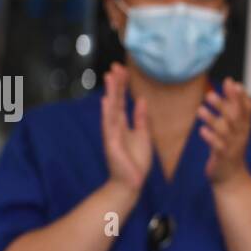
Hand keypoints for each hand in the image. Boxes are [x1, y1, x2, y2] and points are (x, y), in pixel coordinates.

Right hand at [101, 63, 151, 191]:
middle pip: (115, 100)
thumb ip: (141, 119)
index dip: (122, 85)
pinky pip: (109, 126)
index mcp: (123, 124)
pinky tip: (107, 100)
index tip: (122, 70)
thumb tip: (141, 100)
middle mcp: (115, 126)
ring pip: (111, 109)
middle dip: (115, 83)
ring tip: (110, 77)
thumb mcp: (143, 136)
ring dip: (111, 93)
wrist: (131, 183)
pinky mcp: (111, 144)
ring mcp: (112, 134)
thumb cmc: (136, 162)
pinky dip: (108, 113)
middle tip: (115, 66)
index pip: (122, 100)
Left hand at [199, 77, 250, 184]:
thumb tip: (231, 81)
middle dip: (224, 105)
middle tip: (209, 94)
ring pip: (224, 131)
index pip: (247, 108)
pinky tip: (202, 130)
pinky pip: (218, 146)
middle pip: (234, 117)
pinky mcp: (223, 157)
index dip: (241, 96)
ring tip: (200, 110)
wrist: (231, 176)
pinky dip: (210, 138)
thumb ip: (233, 104)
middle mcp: (241, 134)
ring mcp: (233, 146)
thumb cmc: (230, 146)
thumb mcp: (235, 125)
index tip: (233, 83)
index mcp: (244, 126)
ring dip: (212, 119)